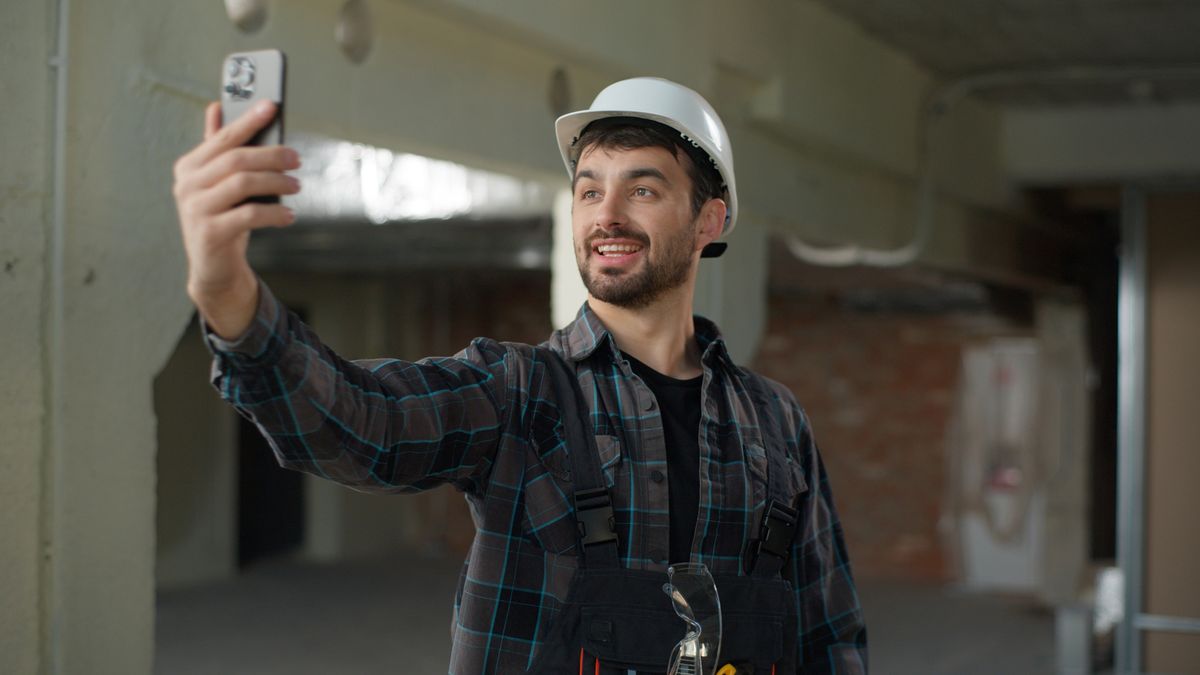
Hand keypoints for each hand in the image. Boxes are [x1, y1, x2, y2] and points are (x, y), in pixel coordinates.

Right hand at [172, 100, 300, 338]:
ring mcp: (195, 210)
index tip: (272, 106)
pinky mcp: (210, 233)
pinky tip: (289, 214)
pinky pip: (249, 215)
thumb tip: (215, 107)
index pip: (222, 138)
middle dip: (271, 155)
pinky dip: (274, 212)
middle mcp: (187, 185)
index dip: (248, 120)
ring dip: (276, 182)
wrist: (213, 268)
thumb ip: (216, 147)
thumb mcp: (218, 183)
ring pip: (243, 184)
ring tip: (297, 185)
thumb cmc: (221, 218)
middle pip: (236, 159)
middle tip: (297, 159)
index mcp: (189, 167)